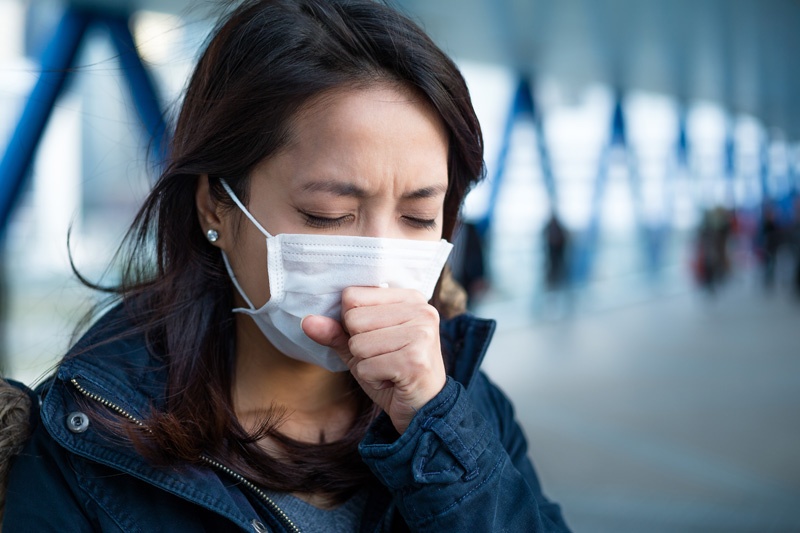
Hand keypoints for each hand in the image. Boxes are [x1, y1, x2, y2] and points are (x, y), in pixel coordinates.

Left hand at [302, 286, 445, 433]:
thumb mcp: (361, 349)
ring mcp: (421, 334)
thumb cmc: (393, 373)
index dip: (352, 323)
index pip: (352, 296)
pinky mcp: (415, 360)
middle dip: (359, 347)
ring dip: (366, 365)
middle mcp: (421, 310)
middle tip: (386, 358)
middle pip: (353, 318)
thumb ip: (336, 332)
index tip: (378, 338)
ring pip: (358, 344)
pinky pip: (366, 367)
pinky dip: (373, 380)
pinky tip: (393, 381)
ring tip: (389, 369)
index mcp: (410, 297)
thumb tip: (306, 321)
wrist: (424, 410)